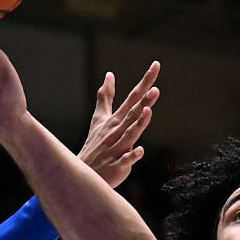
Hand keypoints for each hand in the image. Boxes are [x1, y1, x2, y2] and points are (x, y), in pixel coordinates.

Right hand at [78, 64, 160, 187]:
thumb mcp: (99, 118)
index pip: (133, 97)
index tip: (156, 66)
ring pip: (129, 134)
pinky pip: (126, 160)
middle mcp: (117, 131)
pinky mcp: (117, 165)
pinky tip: (140, 150)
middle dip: (144, 102)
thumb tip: (109, 74)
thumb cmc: (95, 144)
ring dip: (139, 123)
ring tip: (148, 111)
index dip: (145, 82)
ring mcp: (117, 148)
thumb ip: (105, 97)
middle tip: (155, 89)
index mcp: (116, 120)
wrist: (84, 173)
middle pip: (133, 114)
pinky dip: (132, 155)